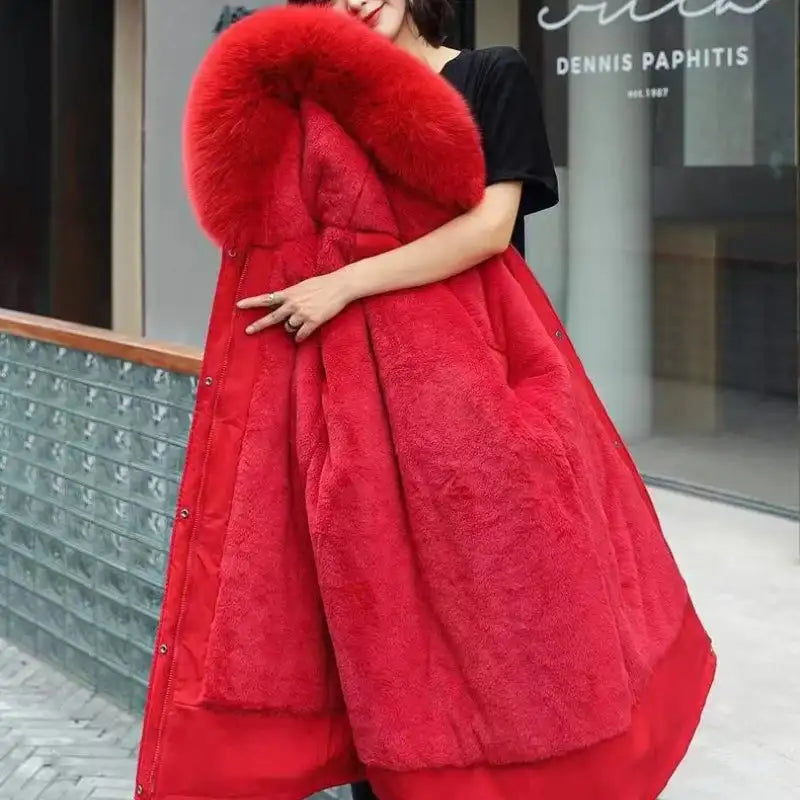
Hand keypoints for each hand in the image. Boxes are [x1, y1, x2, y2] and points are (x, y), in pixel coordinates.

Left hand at [236, 271, 354, 341]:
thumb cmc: (323, 284)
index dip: (252, 302)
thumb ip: (291, 295)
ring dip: (292, 327)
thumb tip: (284, 303)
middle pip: (272, 317)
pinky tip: (302, 336)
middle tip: (248, 331)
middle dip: (259, 325)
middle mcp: (293, 304)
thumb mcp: (303, 286)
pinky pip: (301, 334)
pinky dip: (300, 336)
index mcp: (289, 294)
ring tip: (302, 320)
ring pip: (289, 327)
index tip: (239, 306)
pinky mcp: (312, 322)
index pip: (266, 298)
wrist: (339, 286)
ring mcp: (302, 314)